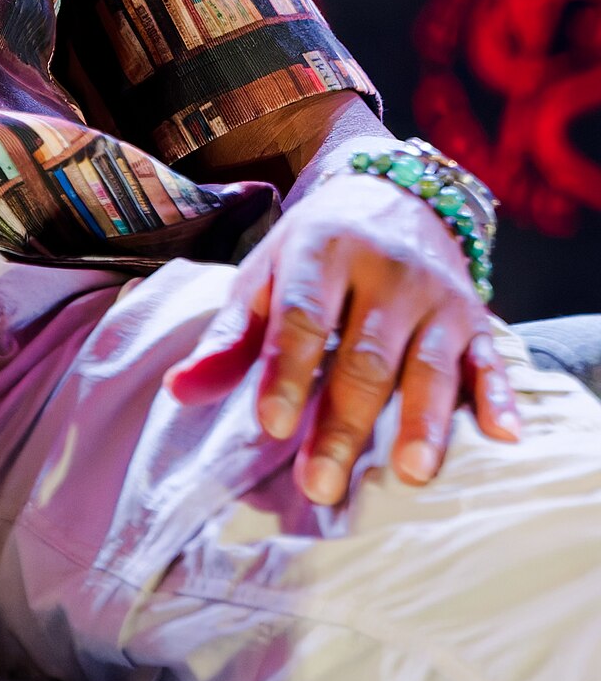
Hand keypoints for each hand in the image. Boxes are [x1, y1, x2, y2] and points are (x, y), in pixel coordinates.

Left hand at [164, 170, 518, 505]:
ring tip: (412, 475)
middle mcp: (387, 270)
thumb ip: (228, 339)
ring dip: (424, 422)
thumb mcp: (263, 277)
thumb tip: (178, 392)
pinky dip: (500, 396)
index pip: (303, 319)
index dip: (287, 372)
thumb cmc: (313, 253)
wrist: (394, 195)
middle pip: (364, 358)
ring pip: (431, 365)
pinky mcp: (477, 317)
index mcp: (322, 251)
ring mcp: (437, 296)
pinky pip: (492, 360)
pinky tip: (503, 436)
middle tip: (321, 485)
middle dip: (343, 424)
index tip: (271, 425)